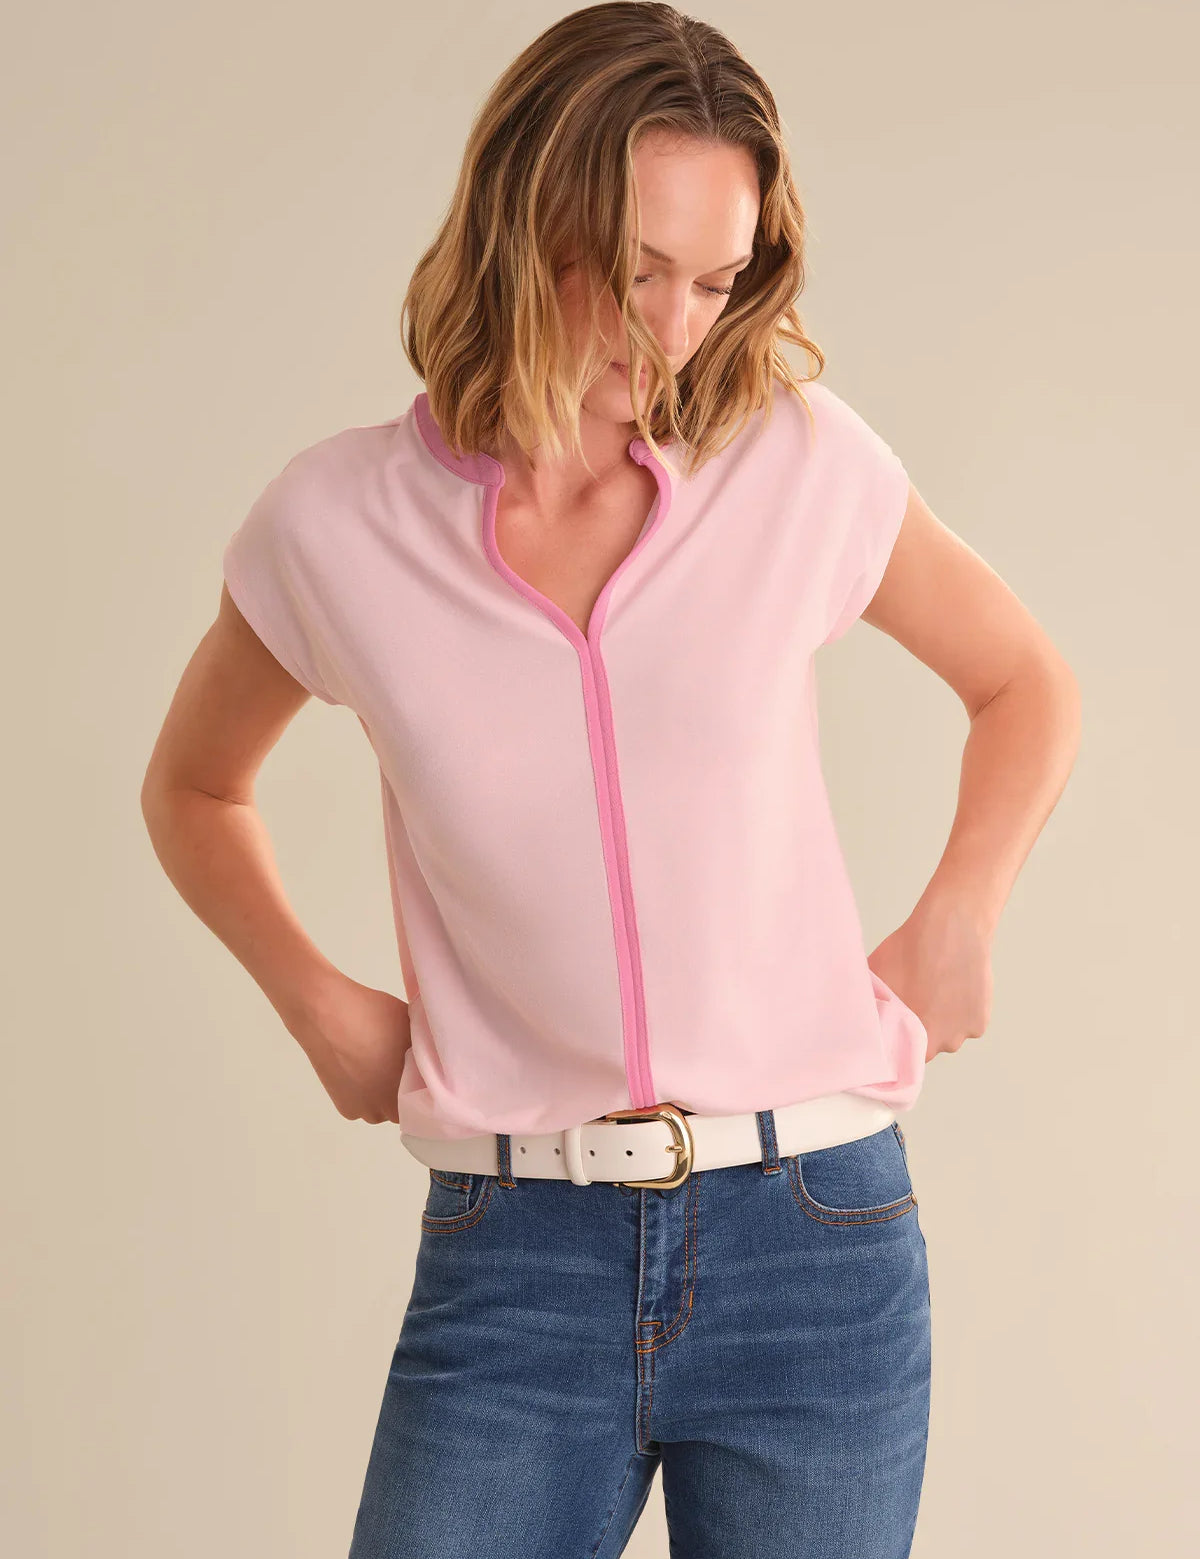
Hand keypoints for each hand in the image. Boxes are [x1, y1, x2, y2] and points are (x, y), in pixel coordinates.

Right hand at [281, 972, 411, 1123]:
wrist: (327, 1014)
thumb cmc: (374, 1015)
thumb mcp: (411, 1026)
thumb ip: (424, 1048)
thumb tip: (430, 1055)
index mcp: (410, 1088)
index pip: (425, 1095)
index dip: (423, 1080)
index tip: (418, 1064)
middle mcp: (388, 1108)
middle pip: (404, 1105)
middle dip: (402, 1088)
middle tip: (395, 1062)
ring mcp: (365, 1111)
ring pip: (382, 1107)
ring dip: (381, 1093)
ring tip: (373, 1062)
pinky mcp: (346, 1109)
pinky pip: (362, 1105)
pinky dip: (361, 1092)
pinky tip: (357, 1067)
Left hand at [867, 897, 992, 1062]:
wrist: (953, 928)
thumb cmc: (911, 949)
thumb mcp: (878, 975)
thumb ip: (870, 1001)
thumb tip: (855, 1009)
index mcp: (911, 1037)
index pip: (900, 1055)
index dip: (896, 1040)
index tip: (893, 1024)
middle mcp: (940, 1044)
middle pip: (926, 1047)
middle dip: (920, 1030)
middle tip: (916, 1002)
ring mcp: (963, 1034)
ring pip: (948, 1036)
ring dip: (942, 1022)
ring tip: (936, 992)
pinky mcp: (980, 1022)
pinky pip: (967, 1024)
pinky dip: (961, 1012)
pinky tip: (953, 987)